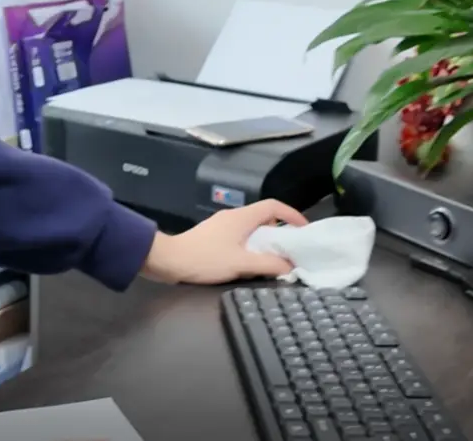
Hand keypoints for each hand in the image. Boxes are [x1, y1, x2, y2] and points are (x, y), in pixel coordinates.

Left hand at [139, 199, 308, 284]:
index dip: (292, 215)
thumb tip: (290, 266)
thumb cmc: (204, 259)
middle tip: (293, 247)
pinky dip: (252, 245)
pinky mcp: (214, 236)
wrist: (168, 261)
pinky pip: (241, 236)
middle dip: (281, 230)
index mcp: (242, 217)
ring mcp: (222, 226)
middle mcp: (233, 217)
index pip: (274, 206)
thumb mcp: (241, 264)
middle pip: (264, 216)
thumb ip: (268, 264)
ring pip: (252, 228)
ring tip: (277, 257)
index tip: (304, 230)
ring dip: (266, 240)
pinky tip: (253, 261)